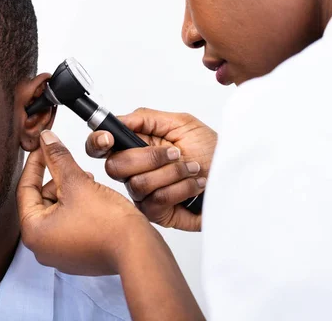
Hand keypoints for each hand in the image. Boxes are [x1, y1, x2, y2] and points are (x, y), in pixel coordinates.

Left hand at [17, 130, 151, 275]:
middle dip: (57, 181)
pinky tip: (94, 199)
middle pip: (41, 201)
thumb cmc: (108, 225)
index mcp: (34, 232)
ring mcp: (60, 254)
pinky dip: (78, 209)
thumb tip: (47, 140)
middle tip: (71, 167)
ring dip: (69, 193)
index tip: (42, 149)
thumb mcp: (77, 182)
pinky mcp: (78, 255)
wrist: (137, 249)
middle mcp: (42, 248)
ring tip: (88, 184)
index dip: (35, 164)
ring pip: (57, 212)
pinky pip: (70, 225)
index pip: (25, 189)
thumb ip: (58, 158)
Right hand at [85, 108, 217, 230]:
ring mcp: (143, 194)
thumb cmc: (211, 150)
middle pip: (114, 167)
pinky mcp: (157, 213)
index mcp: (134, 146)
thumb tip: (117, 119)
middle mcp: (134, 171)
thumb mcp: (181, 123)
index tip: (109, 139)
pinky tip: (195, 184)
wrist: (234, 174)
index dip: (97, 142)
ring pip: (138, 184)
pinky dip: (182, 188)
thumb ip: (145, 118)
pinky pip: (157, 200)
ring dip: (173, 172)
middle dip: (148, 157)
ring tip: (193, 168)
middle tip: (174, 152)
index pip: (99, 146)